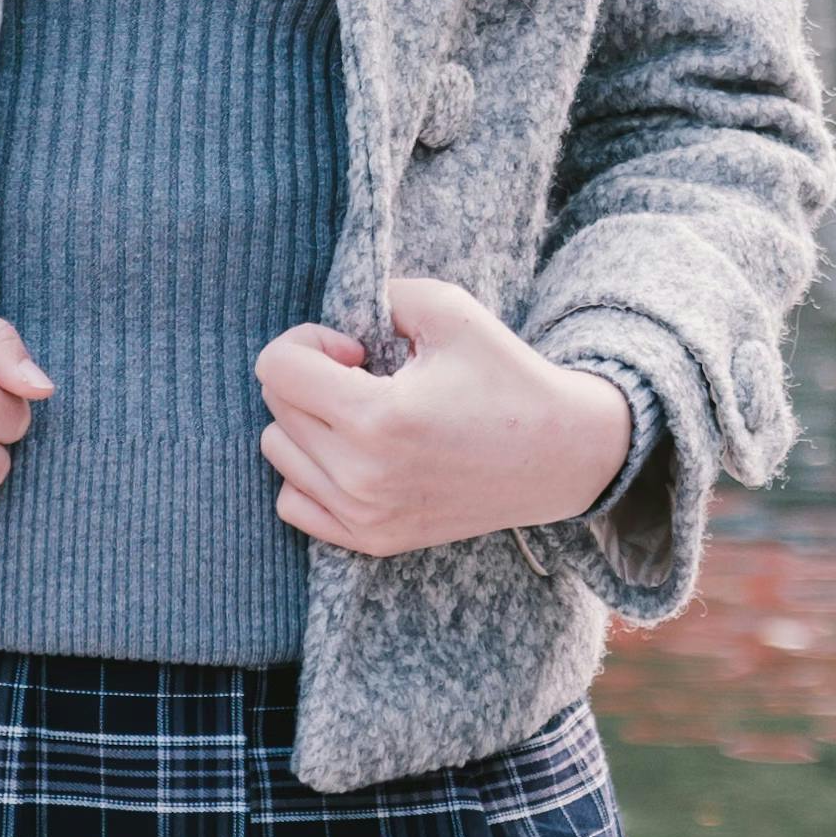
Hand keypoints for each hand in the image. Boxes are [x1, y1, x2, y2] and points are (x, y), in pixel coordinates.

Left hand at [252, 282, 637, 559]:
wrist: (558, 455)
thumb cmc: (505, 377)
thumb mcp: (448, 310)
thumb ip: (379, 297)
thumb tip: (333, 323)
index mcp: (377, 417)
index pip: (277, 367)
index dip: (308, 339)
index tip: (355, 349)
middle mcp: (361, 475)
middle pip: (277, 407)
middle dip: (311, 377)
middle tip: (368, 375)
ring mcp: (364, 515)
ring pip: (279, 452)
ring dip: (308, 423)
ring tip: (362, 415)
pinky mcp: (372, 540)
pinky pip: (293, 502)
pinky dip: (309, 472)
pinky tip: (353, 454)